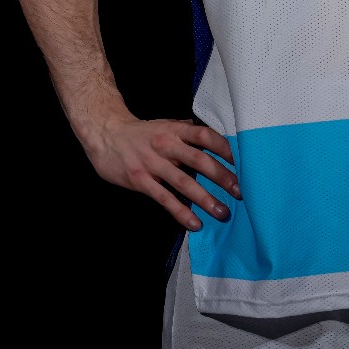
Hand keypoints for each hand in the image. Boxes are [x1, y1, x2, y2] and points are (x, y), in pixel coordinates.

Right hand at [86, 116, 240, 230]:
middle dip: (221, 176)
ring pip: (184, 182)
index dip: (224, 147)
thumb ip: (187, 131)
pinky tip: (194, 223)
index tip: (242, 160)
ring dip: (205, 199)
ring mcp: (153, 163)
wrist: (105, 134)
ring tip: (222, 213)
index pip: (205, 135)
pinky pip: (164, 198)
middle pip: (199, 160)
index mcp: (175, 130)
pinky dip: (180, 212)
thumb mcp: (164, 124)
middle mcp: (166, 145)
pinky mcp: (140, 180)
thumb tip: (213, 135)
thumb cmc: (140, 132)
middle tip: (240, 191)